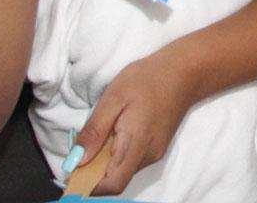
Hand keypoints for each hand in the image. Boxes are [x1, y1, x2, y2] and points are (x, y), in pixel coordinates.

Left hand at [71, 55, 196, 196]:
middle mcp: (148, 156)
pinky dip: (116, 155)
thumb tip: (76, 160)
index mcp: (137, 144)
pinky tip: (114, 133)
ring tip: (100, 135)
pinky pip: (132, 161)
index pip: (112, 185)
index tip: (72, 172)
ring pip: (124, 170)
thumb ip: (94, 131)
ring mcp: (155, 152)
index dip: (89, 185)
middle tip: (81, 148)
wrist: (184, 71)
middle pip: (116, 180)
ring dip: (105, 163)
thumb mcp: (113, 98)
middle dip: (94, 172)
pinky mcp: (158, 147)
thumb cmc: (147, 79)